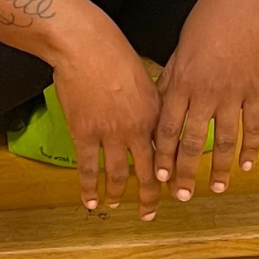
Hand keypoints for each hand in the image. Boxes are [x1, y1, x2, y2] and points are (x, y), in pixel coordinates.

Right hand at [50, 16, 163, 218]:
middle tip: (150, 211)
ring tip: (117, 204)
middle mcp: (137, 129)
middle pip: (148, 171)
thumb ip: (151, 103)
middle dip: (151, 196)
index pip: (167, 152)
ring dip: (119, 192)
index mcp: (155, 114)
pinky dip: (89, 187)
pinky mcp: (85, 134)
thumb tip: (155, 118)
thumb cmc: (114, 53)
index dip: (170, 173)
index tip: (173, 188)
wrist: (85, 46)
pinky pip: (88, 167)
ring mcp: (110, 134)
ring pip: (119, 173)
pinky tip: (90, 201)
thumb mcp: (144, 78)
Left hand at [155, 0, 258, 201]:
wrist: (245, 0)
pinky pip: (254, 125)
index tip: (159, 179)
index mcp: (182, 82)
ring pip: (224, 139)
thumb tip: (158, 106)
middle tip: (182, 197)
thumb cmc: (208, 19)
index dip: (163, 156)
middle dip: (186, 173)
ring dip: (218, 168)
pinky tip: (247, 165)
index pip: (168, 128)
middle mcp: (206, 92)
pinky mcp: (258, 89)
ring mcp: (234, 92)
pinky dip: (251, 148)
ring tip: (216, 189)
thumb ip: (171, 80)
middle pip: (193, 141)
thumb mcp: (180, 48)